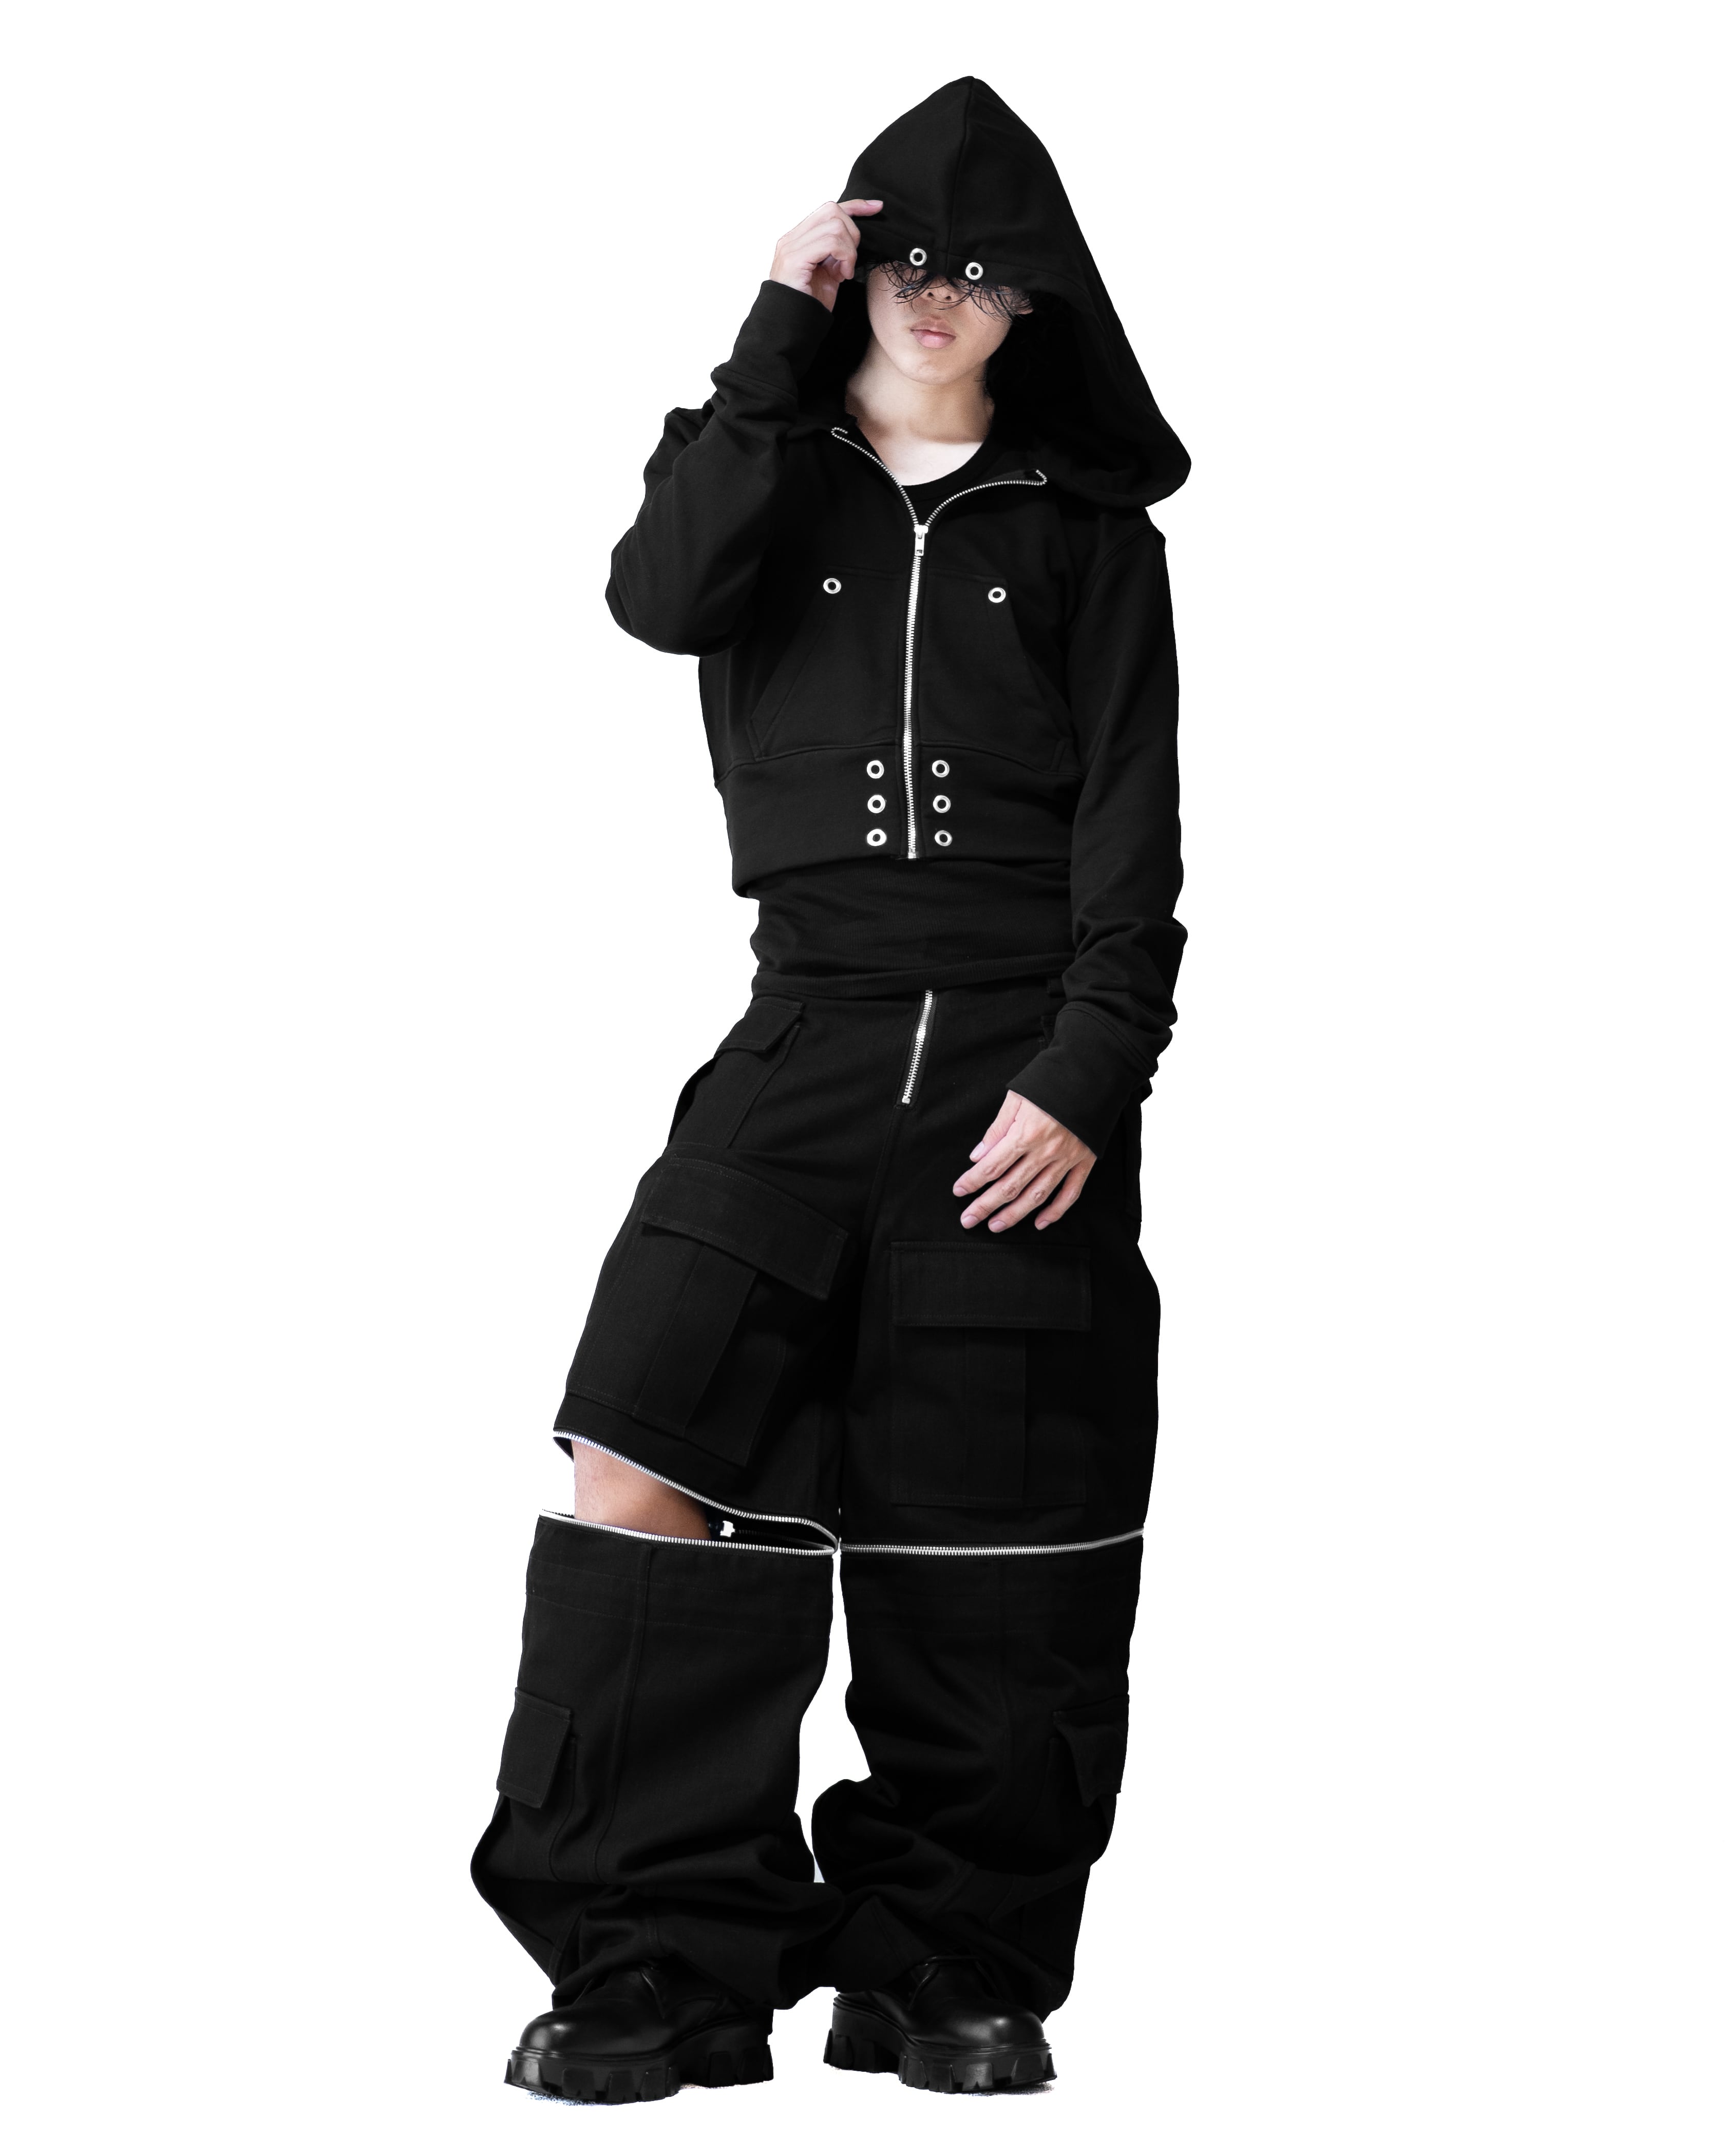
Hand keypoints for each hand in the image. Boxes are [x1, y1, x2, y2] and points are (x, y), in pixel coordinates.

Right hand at [770, 198, 880, 311]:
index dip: (855, 206)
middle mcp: (791, 238)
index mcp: (798, 238)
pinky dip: (844, 257)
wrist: (789, 328)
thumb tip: (852, 240)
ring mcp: (791, 246)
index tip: (876, 208)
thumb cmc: (809, 304)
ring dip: (849, 251)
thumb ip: (834, 253)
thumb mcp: (827, 273)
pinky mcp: (794, 258)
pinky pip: (831, 242)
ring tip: (844, 273)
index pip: (828, 209)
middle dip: (852, 233)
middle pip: (832, 210)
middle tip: (850, 261)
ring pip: (835, 225)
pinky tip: (842, 276)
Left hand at [953, 1091, 1095, 1231]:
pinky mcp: (1084, 1162)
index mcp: (1025, 1134)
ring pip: (1037, 1195)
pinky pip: (1070, 1193)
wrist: (1092, 1075)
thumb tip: (978, 1156)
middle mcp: (1045, 1152)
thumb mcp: (1017, 1098)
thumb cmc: (1051, 1083)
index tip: (959, 1191)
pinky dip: (1056, 1211)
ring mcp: (1066, 1159)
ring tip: (996, 1226)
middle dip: (986, 1205)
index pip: (993, 1166)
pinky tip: (1040, 1223)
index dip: (973, 1181)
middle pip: (1010, 1186)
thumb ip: (997, 1129)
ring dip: (1015, 1214)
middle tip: (969, 1219)